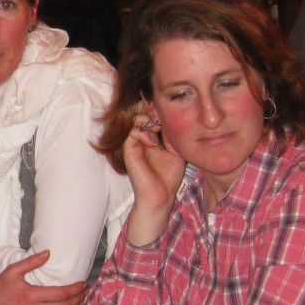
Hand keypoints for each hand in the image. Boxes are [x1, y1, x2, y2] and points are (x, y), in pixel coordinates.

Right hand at [0, 250, 86, 304]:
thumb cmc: (1, 285)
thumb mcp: (13, 270)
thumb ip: (31, 262)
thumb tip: (48, 253)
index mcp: (30, 295)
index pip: (59, 294)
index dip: (74, 289)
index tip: (83, 284)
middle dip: (78, 300)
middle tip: (86, 292)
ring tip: (81, 302)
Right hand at [120, 108, 186, 245]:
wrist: (162, 196)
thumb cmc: (169, 175)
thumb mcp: (175, 148)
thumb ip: (171, 132)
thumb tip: (171, 114)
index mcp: (149, 135)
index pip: (147, 112)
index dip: (155, 108)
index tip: (168, 110)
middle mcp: (139, 137)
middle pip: (138, 111)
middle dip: (149, 109)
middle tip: (161, 115)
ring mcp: (132, 143)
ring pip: (133, 118)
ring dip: (147, 120)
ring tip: (158, 128)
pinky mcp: (128, 151)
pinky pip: (132, 132)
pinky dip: (144, 133)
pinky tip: (154, 143)